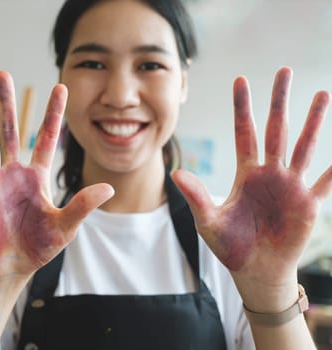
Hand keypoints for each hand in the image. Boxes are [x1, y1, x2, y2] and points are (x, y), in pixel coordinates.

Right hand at [0, 71, 112, 282]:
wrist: (12, 269)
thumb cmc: (39, 247)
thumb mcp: (65, 226)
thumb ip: (83, 205)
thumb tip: (109, 188)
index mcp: (37, 176)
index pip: (47, 138)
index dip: (54, 113)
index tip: (59, 87)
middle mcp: (13, 172)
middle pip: (10, 129)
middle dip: (6, 102)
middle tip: (2, 73)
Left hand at [173, 67, 330, 310]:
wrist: (253, 270)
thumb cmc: (229, 245)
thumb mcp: (208, 220)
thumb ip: (196, 195)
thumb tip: (174, 173)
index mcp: (245, 173)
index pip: (244, 133)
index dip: (242, 107)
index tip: (241, 80)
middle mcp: (270, 173)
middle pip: (275, 130)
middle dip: (279, 101)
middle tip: (284, 70)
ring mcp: (291, 186)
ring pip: (304, 147)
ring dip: (313, 122)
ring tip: (322, 94)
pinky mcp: (308, 205)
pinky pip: (326, 184)